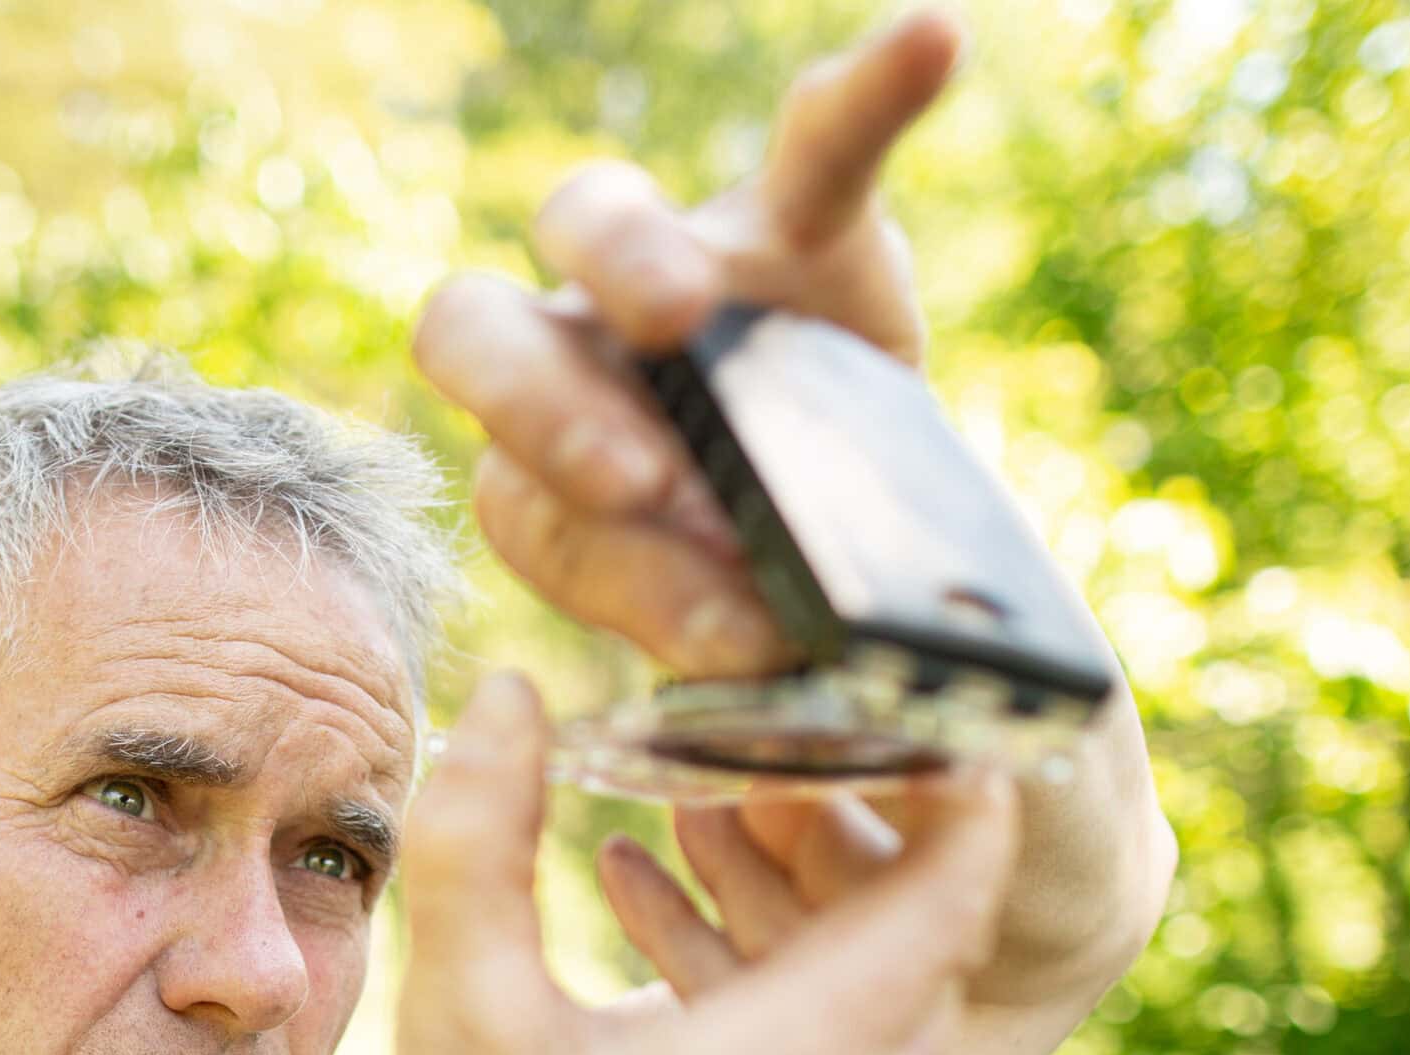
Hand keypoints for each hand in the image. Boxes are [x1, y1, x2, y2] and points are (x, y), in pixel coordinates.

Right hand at [341, 672, 1013, 1054]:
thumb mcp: (451, 1017)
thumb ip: (481, 831)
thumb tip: (511, 685)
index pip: (951, 892)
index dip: (953, 782)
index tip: (905, 698)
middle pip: (930, 937)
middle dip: (863, 836)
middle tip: (776, 756)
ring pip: (906, 1004)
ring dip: (833, 919)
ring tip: (718, 838)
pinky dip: (819, 1003)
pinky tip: (708, 961)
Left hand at [411, 10, 963, 677]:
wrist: (871, 496)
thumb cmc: (777, 556)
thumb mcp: (734, 604)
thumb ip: (707, 615)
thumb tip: (738, 640)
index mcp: (542, 467)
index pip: (505, 482)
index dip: (554, 519)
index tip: (637, 538)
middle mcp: (573, 351)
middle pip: (475, 325)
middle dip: (536, 406)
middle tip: (634, 474)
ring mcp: (676, 265)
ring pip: (593, 215)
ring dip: (624, 261)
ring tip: (687, 311)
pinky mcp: (797, 214)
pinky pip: (823, 136)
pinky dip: (876, 86)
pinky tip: (934, 41)